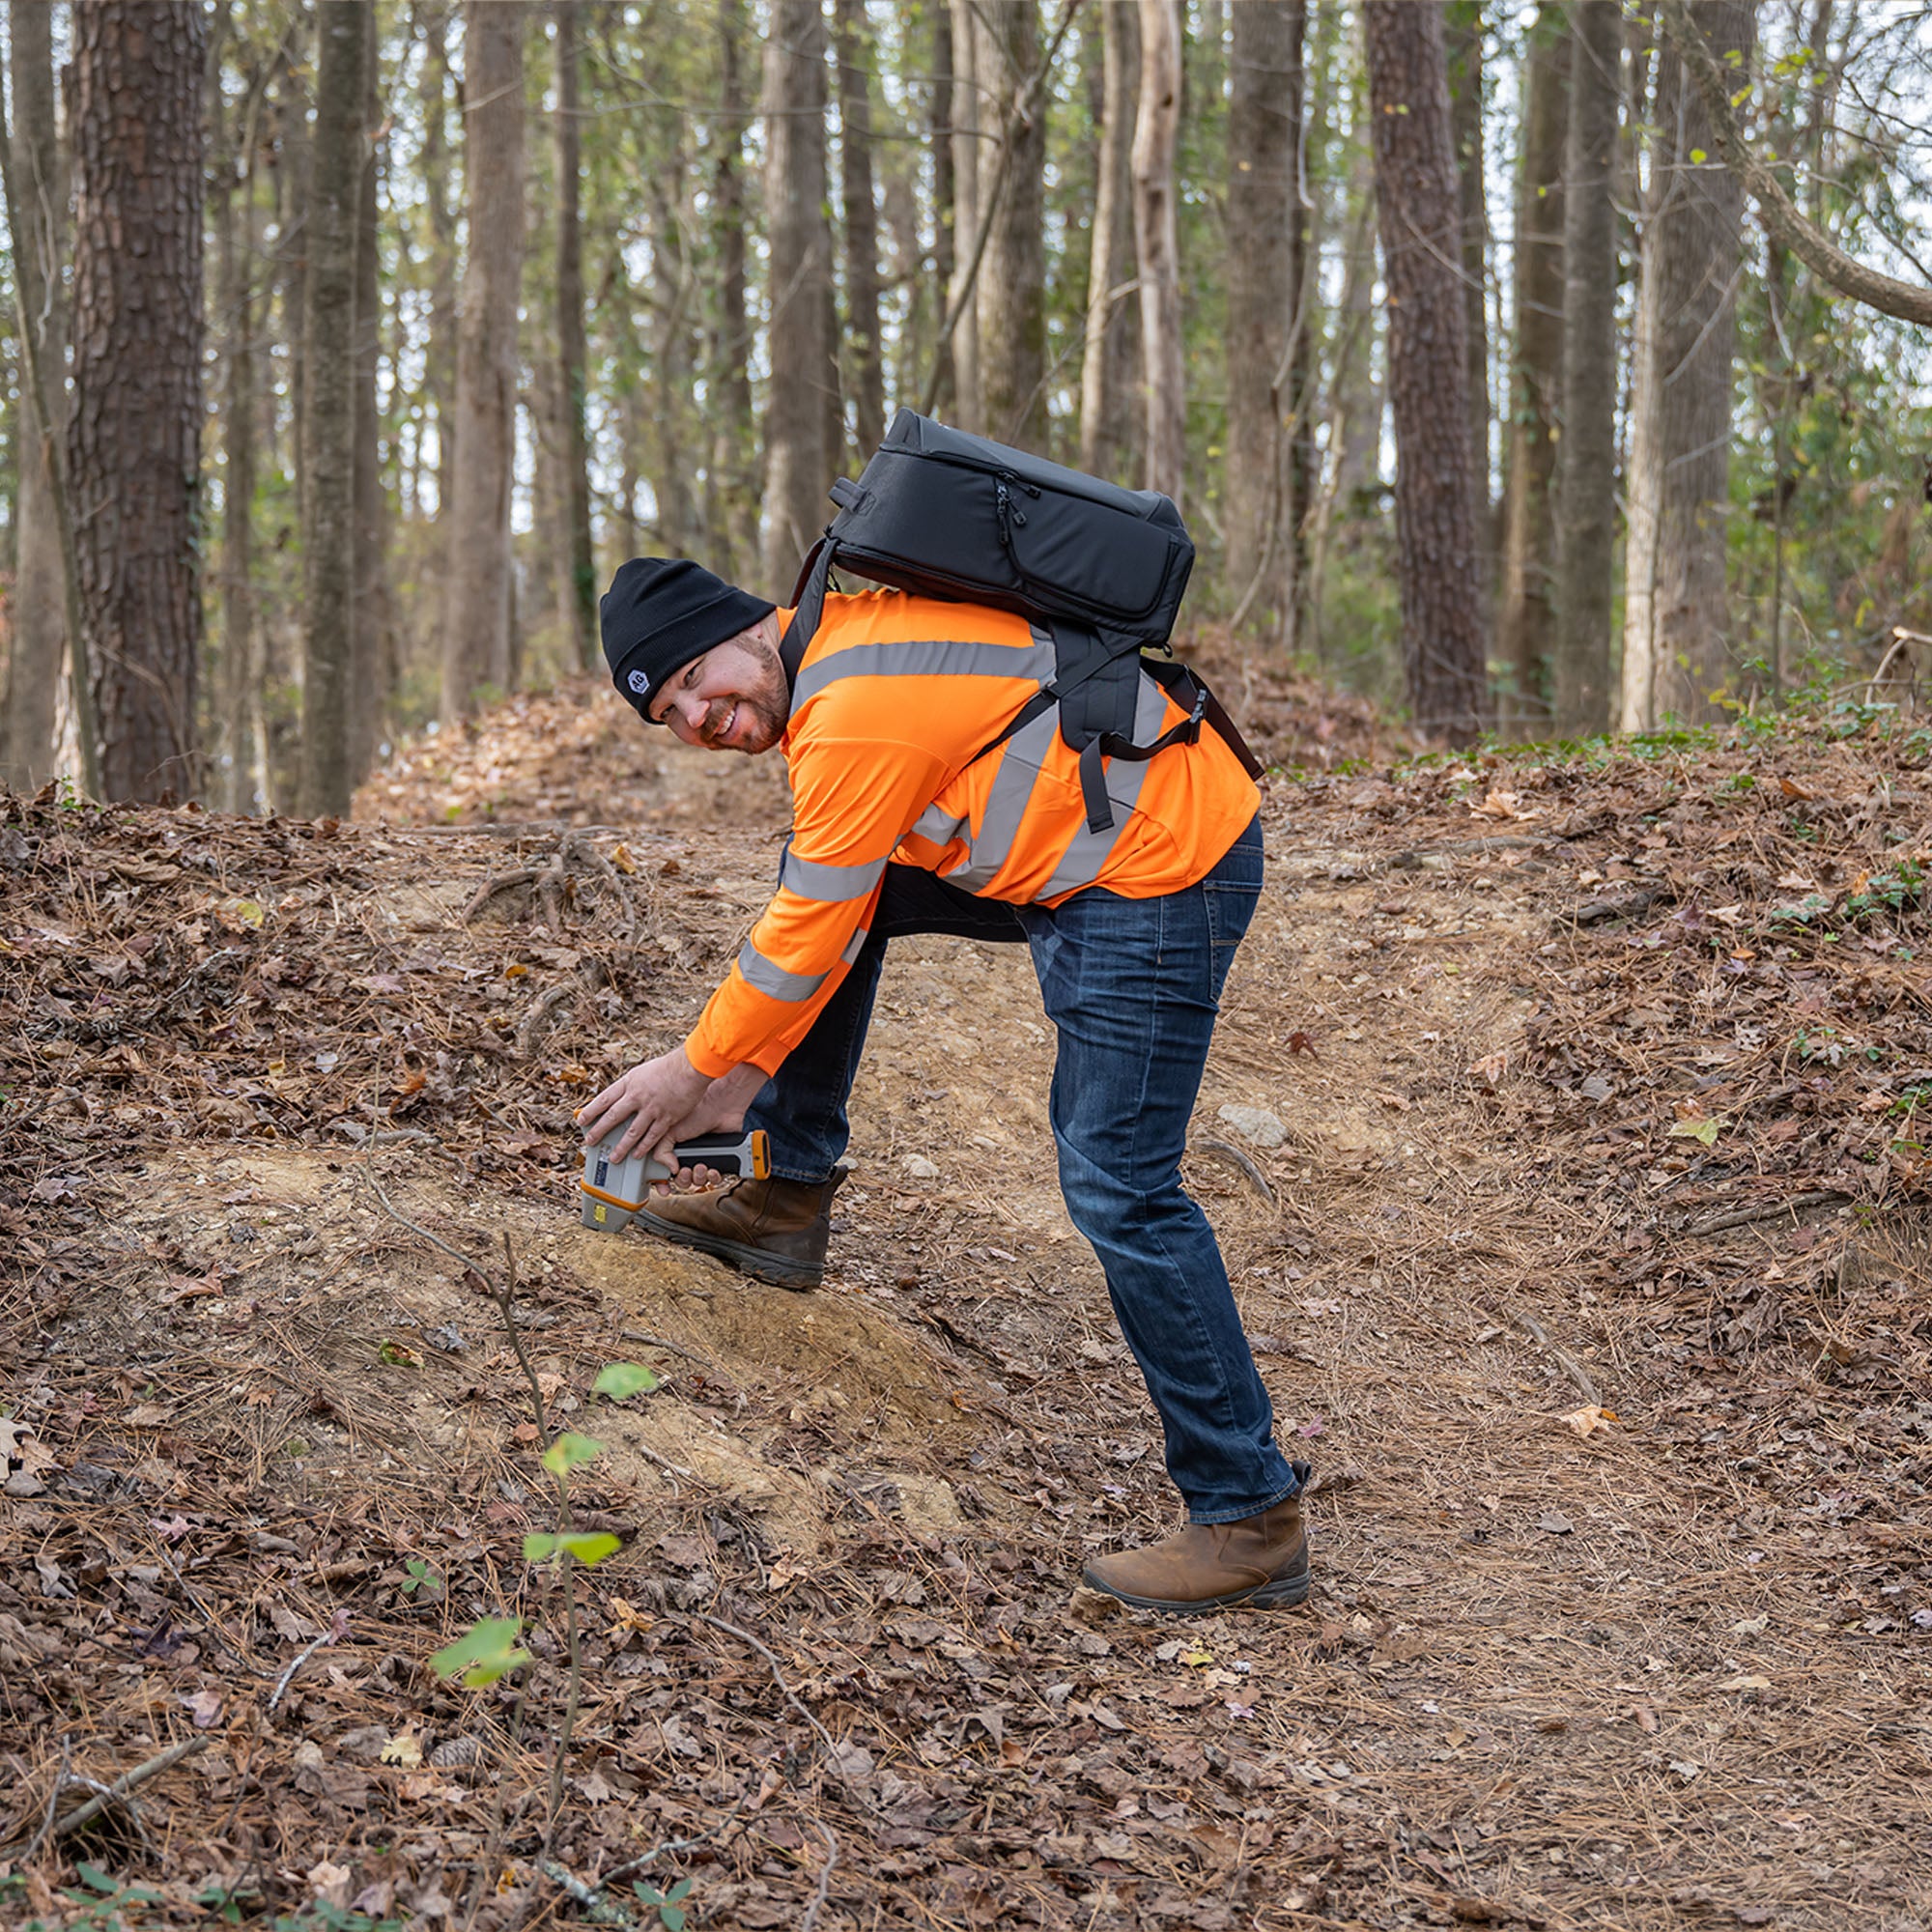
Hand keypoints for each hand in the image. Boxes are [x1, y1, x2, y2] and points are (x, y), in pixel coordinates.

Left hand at [577, 1048, 709, 1166]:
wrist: (691, 1067)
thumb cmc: (668, 1066)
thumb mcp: (642, 1071)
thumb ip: (631, 1085)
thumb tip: (621, 1097)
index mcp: (629, 1083)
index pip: (604, 1099)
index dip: (590, 1111)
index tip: (581, 1121)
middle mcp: (637, 1096)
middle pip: (613, 1117)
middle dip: (599, 1131)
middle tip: (590, 1142)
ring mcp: (651, 1109)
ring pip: (632, 1132)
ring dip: (621, 1147)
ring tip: (614, 1157)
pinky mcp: (666, 1117)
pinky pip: (652, 1136)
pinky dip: (644, 1147)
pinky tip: (638, 1155)